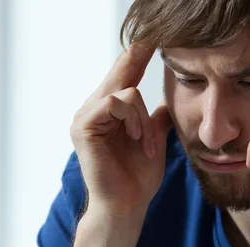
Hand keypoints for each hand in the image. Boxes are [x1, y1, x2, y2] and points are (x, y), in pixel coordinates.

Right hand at [70, 42, 172, 219]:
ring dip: (142, 119)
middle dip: (137, 61)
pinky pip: (114, 103)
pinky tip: (136, 138)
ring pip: (124, 92)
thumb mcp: (153, 143)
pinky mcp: (83, 126)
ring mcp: (85, 117)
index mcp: (109, 115)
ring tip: (145, 143)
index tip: (150, 39)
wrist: (127, 205)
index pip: (123, 79)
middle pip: (120, 75)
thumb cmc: (138, 180)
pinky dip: (132, 120)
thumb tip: (166, 105)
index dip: (135, 58)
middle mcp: (94, 111)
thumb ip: (156, 122)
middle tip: (150, 39)